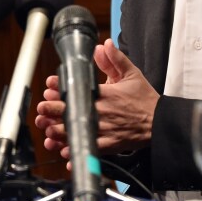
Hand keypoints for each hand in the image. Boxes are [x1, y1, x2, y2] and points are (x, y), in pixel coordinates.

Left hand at [34, 38, 159, 165]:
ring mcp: (105, 131)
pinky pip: (90, 150)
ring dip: (60, 134)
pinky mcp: (110, 145)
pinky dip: (77, 153)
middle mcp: (102, 113)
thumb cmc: (145, 99)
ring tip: (48, 133)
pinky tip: (66, 155)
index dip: (60, 90)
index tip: (48, 87)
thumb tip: (103, 45)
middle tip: (40, 112)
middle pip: (72, 113)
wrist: (161, 123)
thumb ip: (115, 59)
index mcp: (105, 95)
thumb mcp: (132, 74)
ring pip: (77, 133)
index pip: (78, 91)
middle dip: (52, 112)